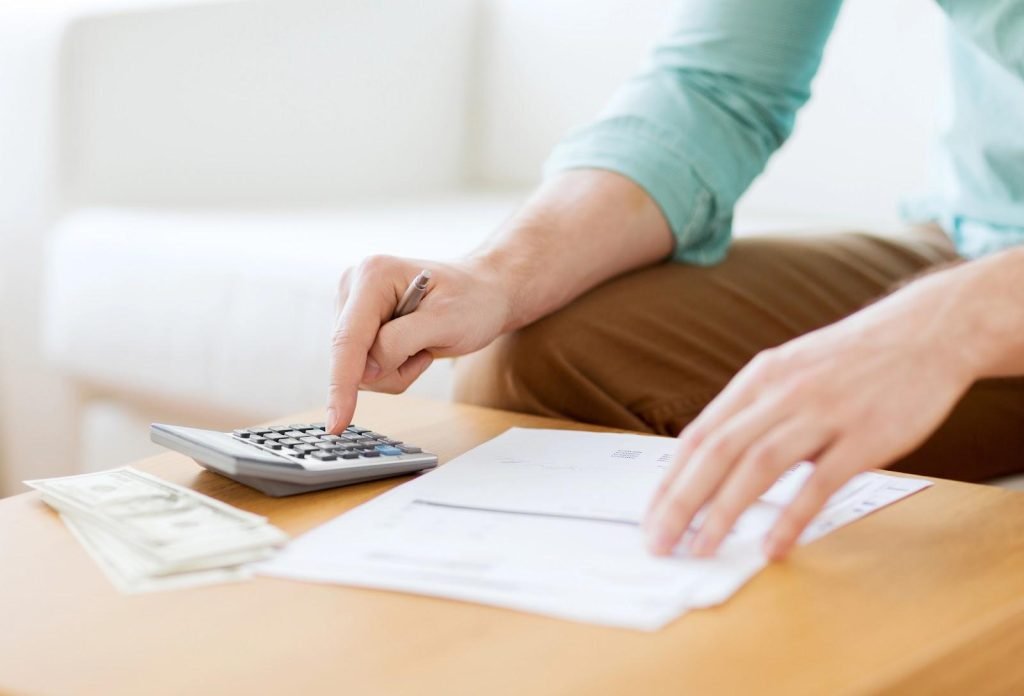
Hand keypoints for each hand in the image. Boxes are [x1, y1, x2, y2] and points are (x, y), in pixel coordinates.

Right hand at [327, 254, 511, 433]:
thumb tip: (365, 371)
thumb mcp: (446, 321)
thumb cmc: (472, 301)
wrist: (482, 293)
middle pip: (350, 358)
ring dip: (394, 370)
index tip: (337, 423)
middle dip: (390, 369)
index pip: (347, 339)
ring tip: (423, 346)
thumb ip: (400, 342)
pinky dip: (392, 368)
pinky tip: (413, 347)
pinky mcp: (357, 326)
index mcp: (373, 276)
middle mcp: (354, 288)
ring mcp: (353, 307)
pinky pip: (364, 368)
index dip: (341, 383)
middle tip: (426, 352)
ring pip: (357, 369)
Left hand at [644, 271, 980, 560]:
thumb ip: (753, 411)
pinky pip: (820, 483)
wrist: (924, 332)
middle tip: (659, 543)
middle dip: (681, 503)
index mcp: (758, 379)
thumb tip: (712, 461)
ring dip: (722, 513)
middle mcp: (782, 393)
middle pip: (717, 453)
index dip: (670, 480)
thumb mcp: (789, 370)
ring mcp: (823, 413)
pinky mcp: (866, 436)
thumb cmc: (849, 361)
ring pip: (758, 466)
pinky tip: (771, 546)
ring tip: (700, 549)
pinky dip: (791, 517)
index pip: (699, 435)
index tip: (651, 516)